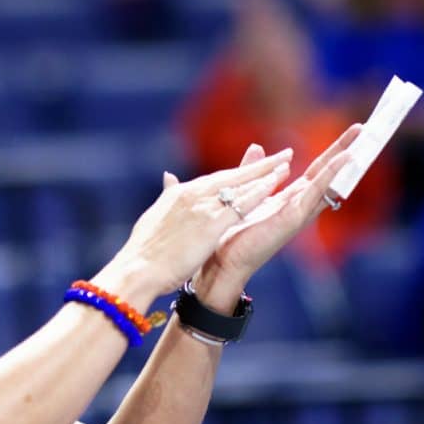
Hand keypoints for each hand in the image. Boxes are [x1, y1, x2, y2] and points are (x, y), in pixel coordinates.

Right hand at [111, 148, 292, 294]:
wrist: (137, 268)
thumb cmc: (143, 253)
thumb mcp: (154, 219)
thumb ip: (166, 198)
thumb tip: (168, 179)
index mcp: (178, 195)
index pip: (213, 180)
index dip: (236, 174)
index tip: (252, 168)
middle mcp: (192, 194)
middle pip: (230, 175)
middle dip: (257, 165)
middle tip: (280, 156)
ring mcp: (202, 207)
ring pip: (240, 184)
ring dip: (265, 172)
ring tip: (286, 163)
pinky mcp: (211, 223)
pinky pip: (242, 202)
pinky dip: (261, 190)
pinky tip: (277, 182)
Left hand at [198, 124, 360, 292]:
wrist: (224, 262)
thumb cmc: (233, 234)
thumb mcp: (246, 193)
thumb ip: (254, 170)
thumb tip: (258, 146)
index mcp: (289, 198)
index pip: (317, 169)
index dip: (332, 151)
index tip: (351, 132)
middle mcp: (299, 205)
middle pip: (327, 172)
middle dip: (345, 150)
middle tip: (364, 128)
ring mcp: (299, 212)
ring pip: (327, 181)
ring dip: (344, 159)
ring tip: (362, 141)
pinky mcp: (294, 218)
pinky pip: (316, 192)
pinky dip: (330, 175)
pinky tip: (343, 160)